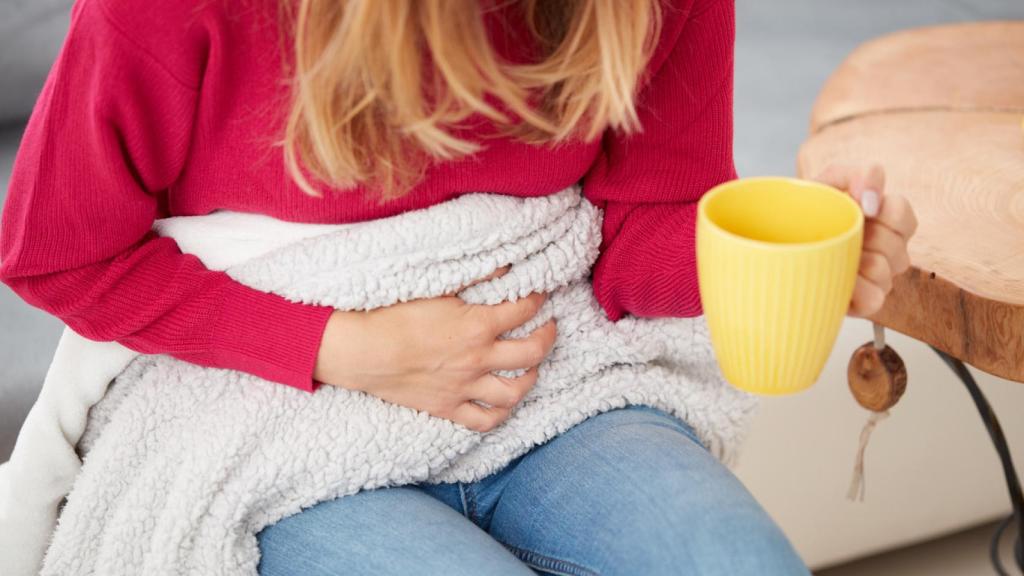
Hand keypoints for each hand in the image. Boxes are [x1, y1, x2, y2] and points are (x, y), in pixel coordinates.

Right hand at [313, 266, 556, 431]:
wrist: (361, 351)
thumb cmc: (394, 314)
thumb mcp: (438, 288)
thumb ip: (476, 277)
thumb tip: (505, 267)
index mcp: (478, 325)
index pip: (524, 310)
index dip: (538, 299)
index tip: (539, 295)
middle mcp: (479, 359)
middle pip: (532, 353)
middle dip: (547, 337)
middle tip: (548, 328)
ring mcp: (465, 388)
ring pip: (514, 392)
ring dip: (530, 379)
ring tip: (532, 368)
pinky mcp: (448, 408)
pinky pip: (484, 421)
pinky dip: (499, 415)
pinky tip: (503, 404)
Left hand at [813, 164, 918, 317]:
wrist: (774, 245)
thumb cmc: (805, 214)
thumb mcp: (826, 182)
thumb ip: (855, 174)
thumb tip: (872, 198)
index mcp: (883, 219)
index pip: (903, 213)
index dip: (885, 211)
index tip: (861, 208)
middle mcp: (887, 248)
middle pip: (895, 243)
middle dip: (864, 235)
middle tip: (837, 234)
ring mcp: (880, 275)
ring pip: (885, 269)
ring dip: (855, 260)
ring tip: (832, 256)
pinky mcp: (868, 301)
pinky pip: (875, 298)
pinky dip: (854, 288)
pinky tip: (836, 278)